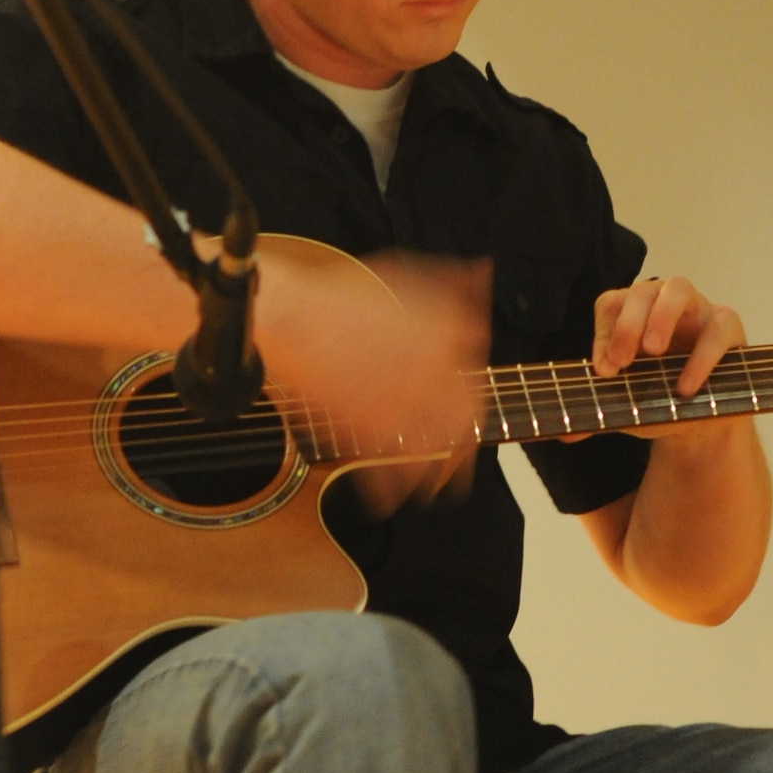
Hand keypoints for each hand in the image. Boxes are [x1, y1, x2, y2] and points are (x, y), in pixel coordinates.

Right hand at [253, 242, 487, 513]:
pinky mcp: (367, 428)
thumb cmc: (339, 294)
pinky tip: (389, 501)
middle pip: (468, 414)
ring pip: (438, 449)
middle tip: (463, 451)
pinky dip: (390, 492)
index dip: (474, 383)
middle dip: (468, 435)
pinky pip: (389, 471)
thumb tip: (481, 272)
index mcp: (445, 334)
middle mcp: (433, 372)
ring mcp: (402, 404)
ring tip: (437, 488)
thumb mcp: (403, 273)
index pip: (478, 367)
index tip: (469, 394)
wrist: (291, 317)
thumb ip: (449, 281)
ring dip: (442, 473)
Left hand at [592, 276, 747, 416]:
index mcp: (633, 315)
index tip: (603, 371)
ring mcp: (698, 309)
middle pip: (642, 290)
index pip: (611, 305)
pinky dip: (701, 358)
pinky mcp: (728, 328)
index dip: (605, 333)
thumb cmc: (661, 400)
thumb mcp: (628, 408)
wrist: (704, 423)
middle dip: (628, 323)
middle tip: (620, 362)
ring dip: (661, 317)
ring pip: (678, 289)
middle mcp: (662, 303)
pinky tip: (685, 387)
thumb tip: (564, 433)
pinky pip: (716, 330)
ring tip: (652, 351)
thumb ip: (598, 413)